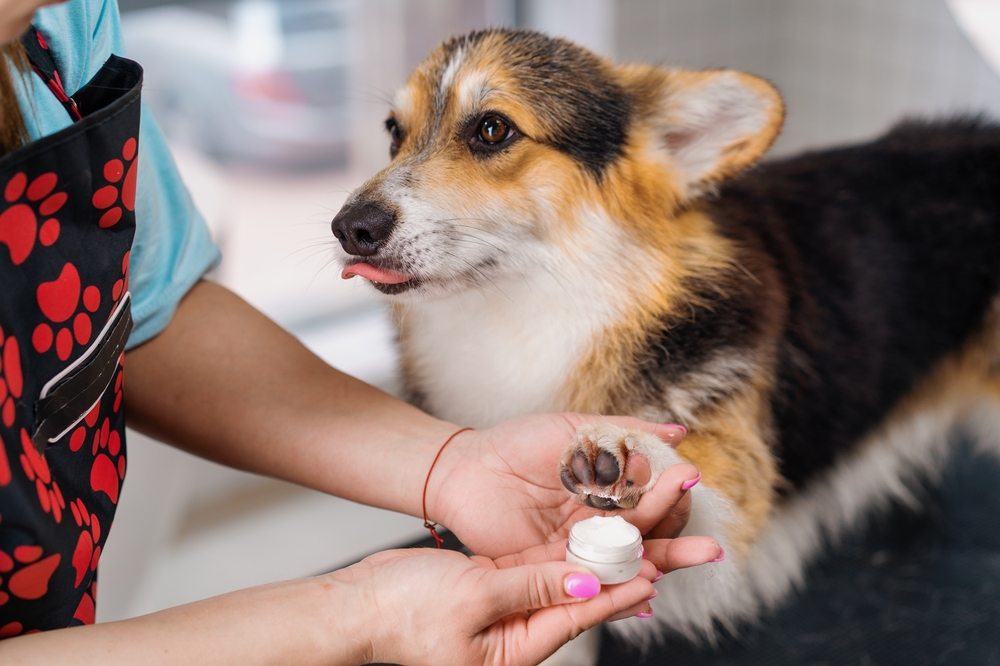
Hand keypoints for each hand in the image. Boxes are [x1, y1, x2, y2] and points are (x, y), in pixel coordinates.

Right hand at [335, 541, 657, 665]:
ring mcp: (509, 605)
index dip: (617, 593)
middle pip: (581, 597)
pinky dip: (564, 548)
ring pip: (564, 576)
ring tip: (637, 531)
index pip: (579, 615)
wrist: (359, 603)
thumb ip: (534, 587)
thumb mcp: (474, 597)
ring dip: (599, 554)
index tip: (653, 572)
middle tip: (663, 554)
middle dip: (621, 573)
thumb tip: (589, 579)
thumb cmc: (404, 613)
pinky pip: (540, 565)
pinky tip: (591, 527)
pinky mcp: (497, 582)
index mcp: (515, 650)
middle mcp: (519, 631)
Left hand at [429, 413, 721, 573]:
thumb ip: (627, 432)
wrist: (466, 468)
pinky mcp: (554, 569)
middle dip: (682, 544)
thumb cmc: (518, 443)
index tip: (687, 478)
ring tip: (685, 565)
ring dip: (659, 567)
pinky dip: (620, 588)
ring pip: (627, 564)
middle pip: (650, 540)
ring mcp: (578, 548)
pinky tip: (646, 589)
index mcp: (608, 491)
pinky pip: (592, 581)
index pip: (654, 503)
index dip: (673, 497)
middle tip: (711, 548)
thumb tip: (679, 431)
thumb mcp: (578, 429)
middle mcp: (599, 524)